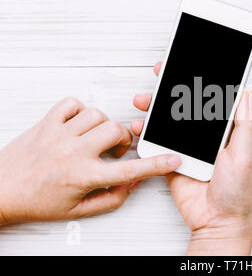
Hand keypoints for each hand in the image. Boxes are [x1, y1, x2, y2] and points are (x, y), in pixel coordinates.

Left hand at [0, 97, 181, 225]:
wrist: (1, 191)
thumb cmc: (36, 201)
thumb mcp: (79, 210)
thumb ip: (112, 198)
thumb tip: (133, 184)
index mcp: (84, 176)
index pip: (130, 170)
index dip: (156, 164)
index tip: (172, 158)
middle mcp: (74, 151)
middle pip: (116, 130)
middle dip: (121, 139)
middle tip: (113, 150)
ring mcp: (59, 133)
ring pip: (98, 114)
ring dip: (102, 125)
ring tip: (93, 138)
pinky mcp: (47, 122)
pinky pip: (72, 103)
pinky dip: (80, 110)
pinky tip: (77, 124)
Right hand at [131, 62, 251, 255]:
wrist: (218, 223)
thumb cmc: (238, 194)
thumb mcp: (246, 157)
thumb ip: (245, 125)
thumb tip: (247, 94)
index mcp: (226, 130)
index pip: (212, 98)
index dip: (200, 80)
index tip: (188, 63)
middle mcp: (206, 135)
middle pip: (186, 104)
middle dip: (172, 87)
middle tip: (160, 72)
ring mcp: (188, 147)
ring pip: (168, 120)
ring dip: (155, 107)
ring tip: (144, 100)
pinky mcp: (172, 159)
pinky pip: (156, 141)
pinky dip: (145, 132)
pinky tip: (139, 125)